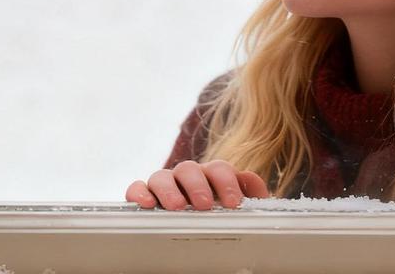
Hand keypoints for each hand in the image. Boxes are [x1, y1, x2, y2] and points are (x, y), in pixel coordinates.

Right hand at [125, 160, 269, 209]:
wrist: (196, 226)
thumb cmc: (218, 215)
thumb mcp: (236, 206)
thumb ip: (250, 193)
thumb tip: (257, 186)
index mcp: (210, 175)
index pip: (217, 169)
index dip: (226, 182)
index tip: (233, 202)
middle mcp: (186, 176)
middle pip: (189, 168)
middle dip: (197, 184)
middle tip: (204, 204)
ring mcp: (165, 184)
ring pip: (162, 175)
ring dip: (169, 189)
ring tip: (177, 206)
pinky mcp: (145, 195)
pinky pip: (137, 188)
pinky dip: (140, 192)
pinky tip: (147, 204)